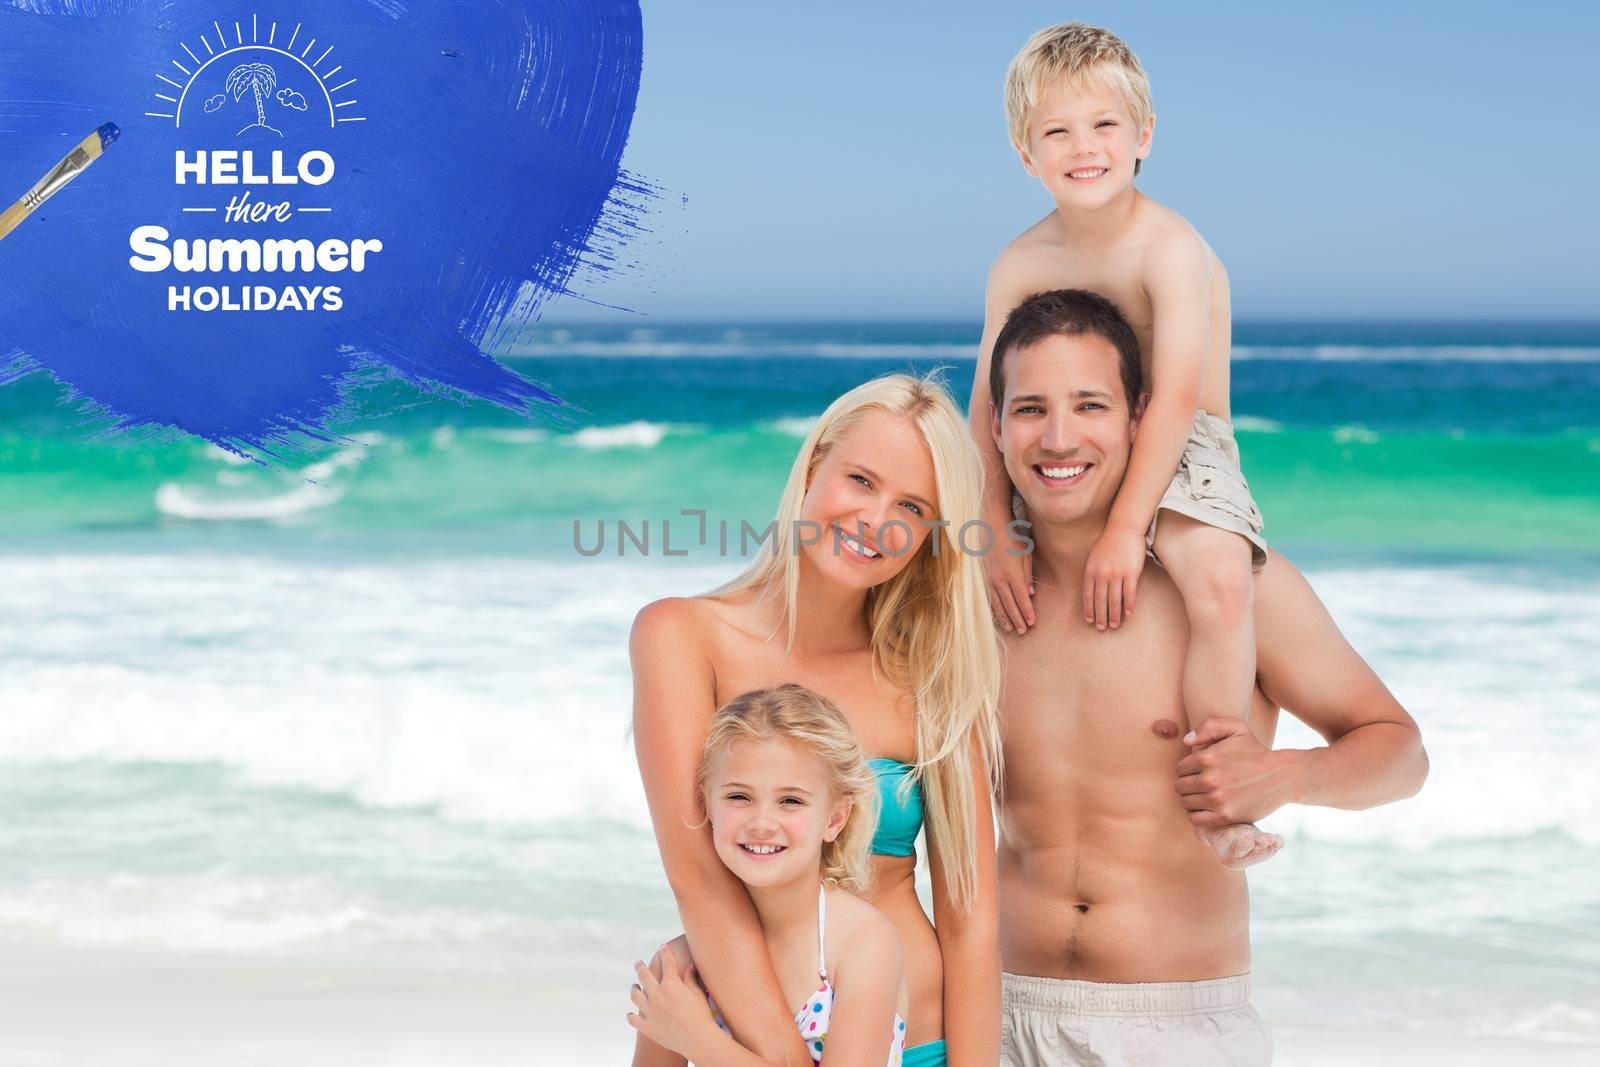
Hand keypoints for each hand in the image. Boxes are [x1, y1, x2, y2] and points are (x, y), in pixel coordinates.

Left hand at [626, 951, 715, 1060]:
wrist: (697, 1039)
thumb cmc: (701, 1014)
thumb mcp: (697, 993)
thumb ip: (690, 978)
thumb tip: (689, 966)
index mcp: (671, 984)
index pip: (666, 962)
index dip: (665, 952)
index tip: (662, 947)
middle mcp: (657, 995)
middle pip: (644, 975)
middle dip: (640, 966)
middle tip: (638, 962)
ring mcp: (650, 1011)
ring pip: (635, 995)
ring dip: (634, 989)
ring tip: (635, 986)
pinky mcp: (647, 1026)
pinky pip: (633, 1018)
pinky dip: (631, 1015)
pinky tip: (631, 1014)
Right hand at [985, 498, 1034, 634]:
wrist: (990, 526)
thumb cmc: (1011, 537)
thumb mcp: (1025, 553)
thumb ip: (1027, 574)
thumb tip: (1030, 593)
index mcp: (1012, 574)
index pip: (1021, 599)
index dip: (1027, 612)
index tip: (1032, 623)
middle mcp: (999, 579)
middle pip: (1009, 605)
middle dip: (1017, 619)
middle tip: (1023, 631)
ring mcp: (988, 579)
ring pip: (996, 604)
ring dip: (1004, 617)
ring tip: (1011, 628)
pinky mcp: (981, 577)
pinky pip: (987, 597)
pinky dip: (993, 608)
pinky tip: (996, 615)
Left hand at [1081, 529, 1145, 629]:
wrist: (1123, 529)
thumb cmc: (1108, 542)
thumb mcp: (1093, 557)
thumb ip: (1092, 573)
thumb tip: (1092, 588)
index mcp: (1091, 571)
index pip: (1087, 595)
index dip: (1088, 609)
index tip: (1090, 620)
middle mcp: (1102, 575)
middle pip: (1100, 601)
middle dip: (1100, 616)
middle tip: (1102, 628)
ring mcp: (1116, 574)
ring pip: (1114, 600)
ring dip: (1114, 614)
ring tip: (1114, 625)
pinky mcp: (1131, 573)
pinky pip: (1129, 593)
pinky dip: (1128, 605)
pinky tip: (1128, 613)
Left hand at [1175, 718, 1299, 827]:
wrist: (1282, 776)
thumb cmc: (1256, 751)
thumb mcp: (1236, 728)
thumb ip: (1208, 727)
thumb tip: (1186, 741)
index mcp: (1206, 758)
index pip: (1179, 769)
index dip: (1187, 770)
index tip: (1198, 772)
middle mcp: (1209, 779)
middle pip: (1180, 787)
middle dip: (1187, 785)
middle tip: (1200, 785)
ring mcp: (1217, 799)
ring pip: (1186, 803)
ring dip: (1191, 800)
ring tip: (1203, 796)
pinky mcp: (1225, 816)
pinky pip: (1196, 820)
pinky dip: (1195, 816)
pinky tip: (1204, 809)